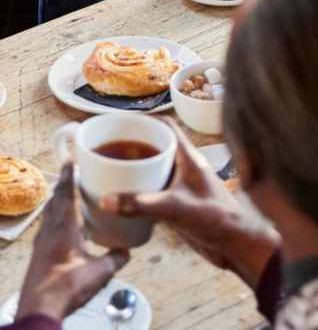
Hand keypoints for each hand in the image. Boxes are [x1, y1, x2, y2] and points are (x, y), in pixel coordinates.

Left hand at [15, 162, 128, 321]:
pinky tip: (62, 224)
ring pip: (48, 214)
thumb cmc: (67, 287)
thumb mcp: (99, 271)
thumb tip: (128, 250)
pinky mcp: (38, 255)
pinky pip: (46, 227)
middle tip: (73, 172)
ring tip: (68, 193)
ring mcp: (41, 243)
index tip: (72, 159)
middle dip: (63, 185)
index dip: (69, 175)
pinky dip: (54, 217)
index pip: (65, 193)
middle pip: (54, 200)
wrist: (40, 310)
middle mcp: (49, 231)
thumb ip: (116, 257)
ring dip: (57, 200)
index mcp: (64, 227)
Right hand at [101, 121, 278, 288]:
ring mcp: (180, 186)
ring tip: (105, 172)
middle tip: (103, 150)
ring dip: (133, 170)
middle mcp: (184, 168)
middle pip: (156, 148)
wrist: (234, 243)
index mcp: (189, 158)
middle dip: (132, 147)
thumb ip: (142, 204)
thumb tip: (106, 199)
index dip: (145, 121)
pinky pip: (152, 191)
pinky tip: (119, 200)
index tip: (119, 121)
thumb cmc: (217, 218)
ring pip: (153, 170)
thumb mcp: (176, 208)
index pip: (167, 128)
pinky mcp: (176, 204)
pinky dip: (137, 191)